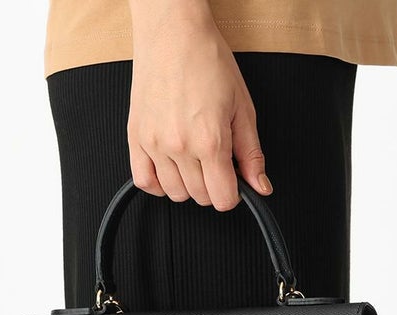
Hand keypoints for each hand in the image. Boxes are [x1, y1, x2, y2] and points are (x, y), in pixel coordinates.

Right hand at [126, 0, 272, 210]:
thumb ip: (251, 153)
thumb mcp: (242, 107)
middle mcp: (180, 146)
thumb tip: (260, 186)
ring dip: (188, 185)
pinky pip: (144, 182)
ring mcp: (154, 144)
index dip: (232, 195)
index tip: (233, 182)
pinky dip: (159, 184)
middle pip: (200, 197)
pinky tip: (171, 168)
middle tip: (216, 161)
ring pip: (174, 194)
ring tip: (194, 159)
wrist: (173, 33)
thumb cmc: (207, 61)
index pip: (222, 199)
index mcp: (210, 140)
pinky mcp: (136, 138)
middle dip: (213, 186)